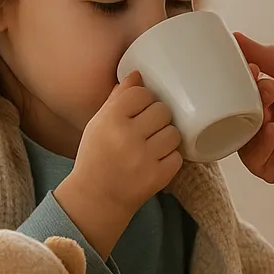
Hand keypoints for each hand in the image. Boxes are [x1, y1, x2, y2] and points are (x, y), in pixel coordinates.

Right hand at [55, 72, 181, 256]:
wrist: (96, 198)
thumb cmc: (96, 157)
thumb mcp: (98, 124)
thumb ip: (118, 99)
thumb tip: (138, 75)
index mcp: (110, 120)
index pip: (142, 94)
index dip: (144, 100)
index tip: (139, 110)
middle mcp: (127, 137)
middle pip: (162, 110)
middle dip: (157, 118)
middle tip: (147, 129)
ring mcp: (144, 158)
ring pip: (173, 133)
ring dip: (166, 138)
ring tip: (152, 145)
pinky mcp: (158, 177)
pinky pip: (177, 156)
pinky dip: (170, 158)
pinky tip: (156, 161)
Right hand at [234, 33, 273, 236]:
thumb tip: (241, 40)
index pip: (249, 75)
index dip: (243, 66)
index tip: (241, 58)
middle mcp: (272, 113)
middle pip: (239, 101)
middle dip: (243, 89)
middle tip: (260, 82)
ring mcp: (269, 140)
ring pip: (239, 127)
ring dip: (248, 115)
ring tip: (268, 106)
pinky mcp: (271, 165)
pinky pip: (251, 155)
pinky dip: (258, 142)